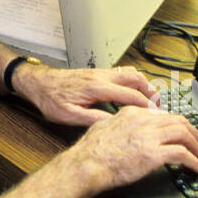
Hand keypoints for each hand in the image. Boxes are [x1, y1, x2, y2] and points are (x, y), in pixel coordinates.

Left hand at [12, 63, 158, 126]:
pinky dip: (133, 81)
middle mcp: (101, 76)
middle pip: (136, 78)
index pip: (130, 95)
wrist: (38, 82)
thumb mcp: (69, 115)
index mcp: (96, 88)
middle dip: (151, 92)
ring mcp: (100, 72)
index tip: (156, 116)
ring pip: (130, 73)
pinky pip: (122, 73)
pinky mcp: (97, 73)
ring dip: (143, 84)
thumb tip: (114, 124)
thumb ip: (93, 119)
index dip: (146, 106)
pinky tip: (133, 92)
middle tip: (159, 107)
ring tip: (150, 100)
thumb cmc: (50, 99)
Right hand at [74, 105, 197, 193]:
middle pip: (179, 121)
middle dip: (193, 132)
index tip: (183, 132)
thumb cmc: (90, 151)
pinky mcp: (153, 154)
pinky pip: (182, 154)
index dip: (178, 124)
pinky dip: (193, 161)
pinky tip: (196, 169)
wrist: (87, 164)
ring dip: (197, 147)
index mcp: (133, 113)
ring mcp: (149, 136)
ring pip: (185, 135)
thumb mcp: (104, 126)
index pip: (164, 114)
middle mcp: (144, 121)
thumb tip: (124, 129)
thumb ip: (118, 124)